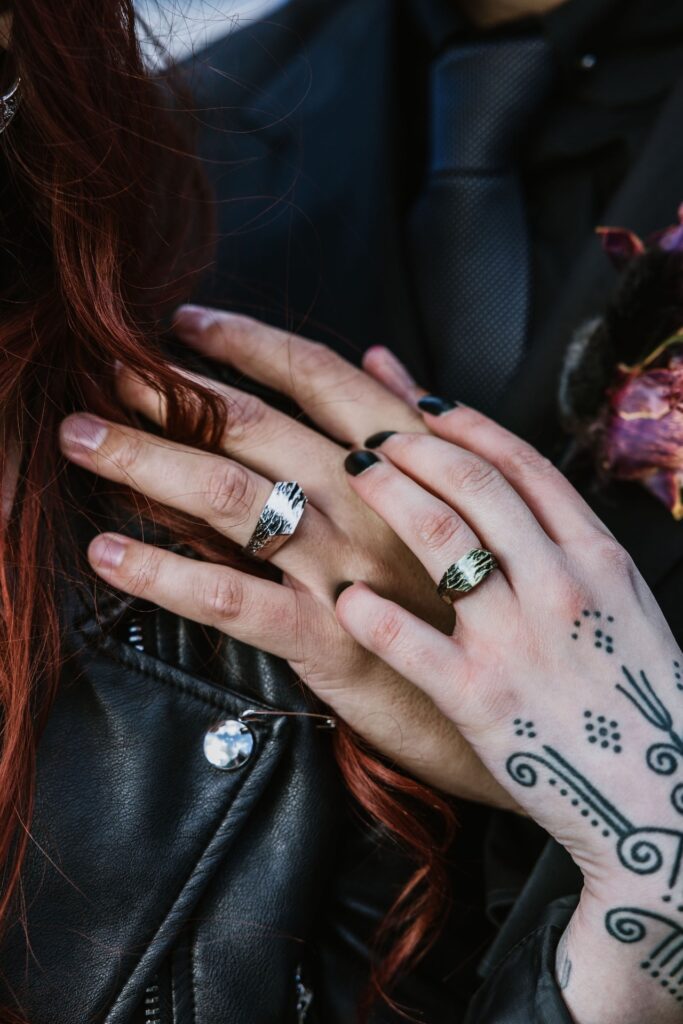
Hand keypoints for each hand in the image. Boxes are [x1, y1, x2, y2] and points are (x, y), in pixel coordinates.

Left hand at [57, 307, 512, 808]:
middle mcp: (373, 500)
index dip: (245, 341)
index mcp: (407, 461)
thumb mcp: (464, 500)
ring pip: (231, 496)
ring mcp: (349, 565)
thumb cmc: (479, 594)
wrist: (517, 700)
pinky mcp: (329, 637)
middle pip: (255, 426)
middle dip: (170, 391)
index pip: (316, 376)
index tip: (183, 321)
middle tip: (104, 368)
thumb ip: (414, 425)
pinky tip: (107, 554)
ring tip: (83, 437)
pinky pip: (232, 596)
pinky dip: (163, 573)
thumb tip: (379, 356)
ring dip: (147, 460)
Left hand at [335, 398, 682, 1020]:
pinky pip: (411, 641)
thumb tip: (520, 497)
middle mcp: (561, 584)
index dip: (465, 424)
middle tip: (373, 436)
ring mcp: (521, 639)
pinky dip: (371, 611)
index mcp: (599, 559)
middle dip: (416, 446)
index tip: (423, 405)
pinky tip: (345, 595)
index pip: (523, 465)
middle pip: (475, 483)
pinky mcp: (483, 699)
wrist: (664, 804)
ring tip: (354, 474)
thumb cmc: (638, 706)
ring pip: (442, 536)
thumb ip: (574, 552)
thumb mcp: (624, 609)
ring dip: (390, 493)